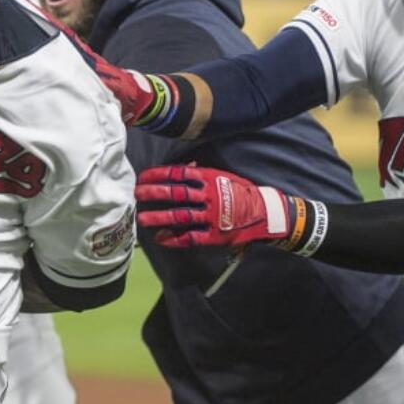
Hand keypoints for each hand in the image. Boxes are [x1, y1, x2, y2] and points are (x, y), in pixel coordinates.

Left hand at [135, 165, 292, 248]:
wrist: (266, 213)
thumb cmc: (241, 193)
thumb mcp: (223, 176)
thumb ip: (203, 173)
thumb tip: (188, 164)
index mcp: (210, 179)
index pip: (179, 174)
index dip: (158, 175)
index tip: (142, 177)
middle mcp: (209, 196)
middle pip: (176, 193)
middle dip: (154, 193)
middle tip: (137, 194)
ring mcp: (212, 216)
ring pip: (180, 216)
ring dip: (159, 217)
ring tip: (142, 218)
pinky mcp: (215, 235)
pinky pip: (191, 237)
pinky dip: (175, 239)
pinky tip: (161, 238)